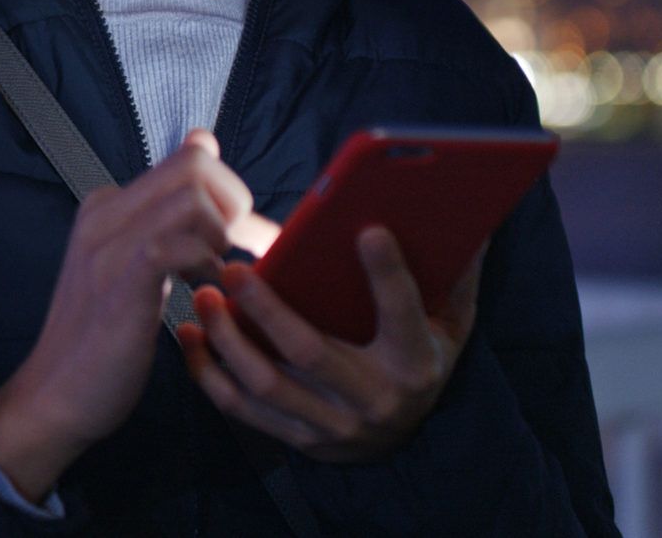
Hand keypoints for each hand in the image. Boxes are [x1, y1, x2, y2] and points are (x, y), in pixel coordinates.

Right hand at [0, 129, 281, 499]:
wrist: (55, 394)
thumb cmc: (104, 338)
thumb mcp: (133, 266)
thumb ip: (166, 220)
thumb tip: (205, 149)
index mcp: (107, 205)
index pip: (188, 158)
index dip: (230, 191)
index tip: (242, 234)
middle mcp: (104, 212)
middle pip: (195, 165)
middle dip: (236, 206)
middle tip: (237, 254)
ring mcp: (109, 243)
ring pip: (192, 197)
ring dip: (222, 236)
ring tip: (215, 275)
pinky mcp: (121, 280)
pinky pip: (180, 243)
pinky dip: (207, 264)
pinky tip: (204, 293)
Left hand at [175, 227, 484, 463]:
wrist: (402, 441)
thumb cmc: (419, 359)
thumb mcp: (449, 324)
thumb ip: (455, 276)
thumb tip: (472, 220)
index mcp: (415, 363)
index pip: (404, 314)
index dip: (389, 274)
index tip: (368, 229)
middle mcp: (373, 399)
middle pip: (310, 351)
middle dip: (267, 308)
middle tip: (234, 267)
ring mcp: (332, 424)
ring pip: (266, 383)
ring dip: (228, 338)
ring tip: (206, 295)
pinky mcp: (298, 439)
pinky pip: (241, 409)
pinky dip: (208, 373)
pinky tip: (190, 336)